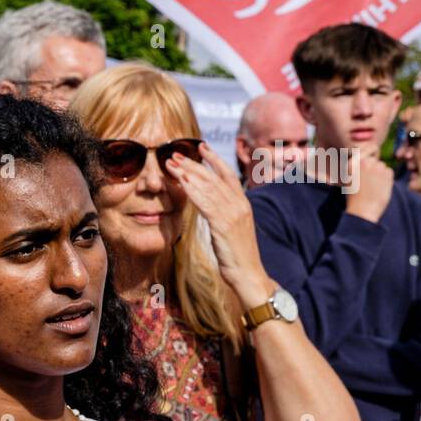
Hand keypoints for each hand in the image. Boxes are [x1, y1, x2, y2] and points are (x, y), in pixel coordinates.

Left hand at [166, 142, 273, 310]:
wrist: (248, 274)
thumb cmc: (237, 255)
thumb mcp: (231, 230)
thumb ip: (224, 214)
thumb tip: (211, 206)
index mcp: (243, 204)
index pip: (227, 174)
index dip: (214, 159)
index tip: (201, 146)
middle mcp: (239, 204)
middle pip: (214, 177)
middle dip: (195, 163)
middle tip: (177, 153)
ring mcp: (233, 214)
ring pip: (208, 187)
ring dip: (188, 173)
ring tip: (172, 163)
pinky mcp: (224, 225)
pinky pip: (205, 203)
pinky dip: (192, 190)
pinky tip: (180, 182)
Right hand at [343, 150, 393, 221]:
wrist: (363, 211)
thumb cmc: (356, 197)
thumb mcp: (350, 178)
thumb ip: (358, 165)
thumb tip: (372, 152)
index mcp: (352, 163)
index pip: (369, 148)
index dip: (372, 153)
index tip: (373, 160)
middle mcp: (363, 162)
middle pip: (375, 160)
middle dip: (374, 168)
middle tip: (369, 181)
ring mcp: (375, 167)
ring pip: (382, 166)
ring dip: (380, 174)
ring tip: (373, 187)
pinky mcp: (386, 173)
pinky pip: (389, 171)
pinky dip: (387, 179)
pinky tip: (380, 188)